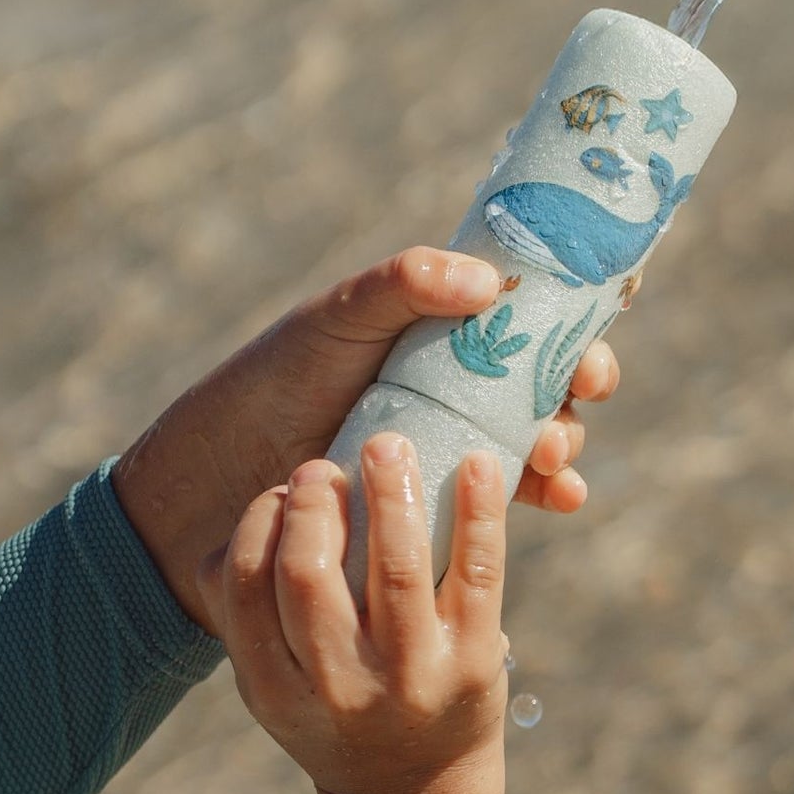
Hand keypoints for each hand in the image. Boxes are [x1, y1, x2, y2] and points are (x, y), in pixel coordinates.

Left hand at [113, 247, 614, 630]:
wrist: (206, 498)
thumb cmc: (265, 390)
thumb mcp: (330, 324)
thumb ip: (399, 287)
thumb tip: (487, 282)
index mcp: (433, 337)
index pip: (522, 323)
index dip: (568, 332)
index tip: (587, 351)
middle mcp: (448, 391)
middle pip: (541, 383)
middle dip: (574, 394)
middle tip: (574, 405)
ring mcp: (444, 452)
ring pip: (532, 442)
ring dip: (562, 446)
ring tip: (553, 458)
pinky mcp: (436, 512)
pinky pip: (506, 502)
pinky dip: (546, 495)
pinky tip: (561, 498)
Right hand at [200, 437, 511, 793]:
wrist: (417, 791)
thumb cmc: (337, 707)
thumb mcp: (278, 680)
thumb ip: (253, 608)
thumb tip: (258, 508)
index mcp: (275, 691)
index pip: (246, 588)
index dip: (259, 523)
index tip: (283, 490)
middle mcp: (339, 690)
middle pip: (308, 575)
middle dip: (314, 505)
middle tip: (326, 465)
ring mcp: (412, 678)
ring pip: (396, 568)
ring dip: (390, 493)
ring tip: (387, 444)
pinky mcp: (474, 663)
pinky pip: (477, 572)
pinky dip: (478, 511)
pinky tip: (477, 463)